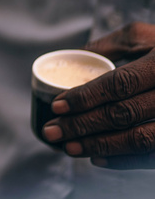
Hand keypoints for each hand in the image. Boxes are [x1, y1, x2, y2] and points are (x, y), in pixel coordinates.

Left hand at [42, 22, 154, 168]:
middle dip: (82, 125)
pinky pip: (154, 156)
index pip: (119, 84)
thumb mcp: (146, 36)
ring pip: (139, 139)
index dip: (86, 97)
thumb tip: (72, 57)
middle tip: (53, 131)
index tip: (58, 105)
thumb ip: (112, 44)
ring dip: (99, 146)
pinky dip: (125, 161)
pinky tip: (98, 159)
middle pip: (123, 114)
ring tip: (68, 148)